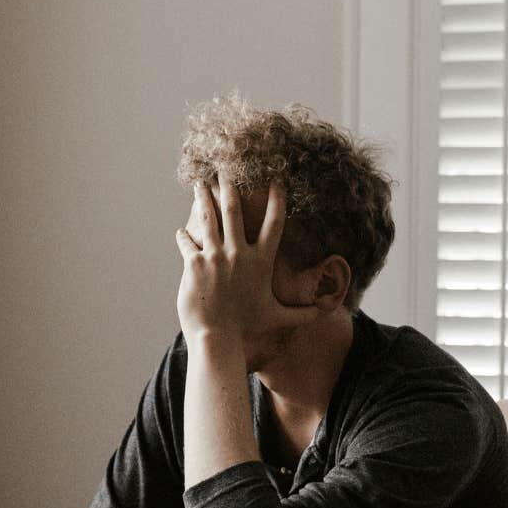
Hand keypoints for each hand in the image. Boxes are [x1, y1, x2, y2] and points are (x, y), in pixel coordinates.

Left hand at [174, 175, 319, 341]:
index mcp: (261, 261)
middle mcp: (238, 253)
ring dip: (203, 198)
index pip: (274, 223)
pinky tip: (181, 232)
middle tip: (226, 169)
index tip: (276, 181)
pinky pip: (187, 241)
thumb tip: (326, 314)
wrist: (218, 338)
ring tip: (199, 182)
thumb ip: (303, 313)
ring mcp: (215, 256)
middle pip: (234, 210)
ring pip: (208, 218)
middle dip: (230, 186)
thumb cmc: (248, 328)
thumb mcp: (278, 318)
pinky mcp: (194, 264)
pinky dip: (183, 236)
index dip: (276, 200)